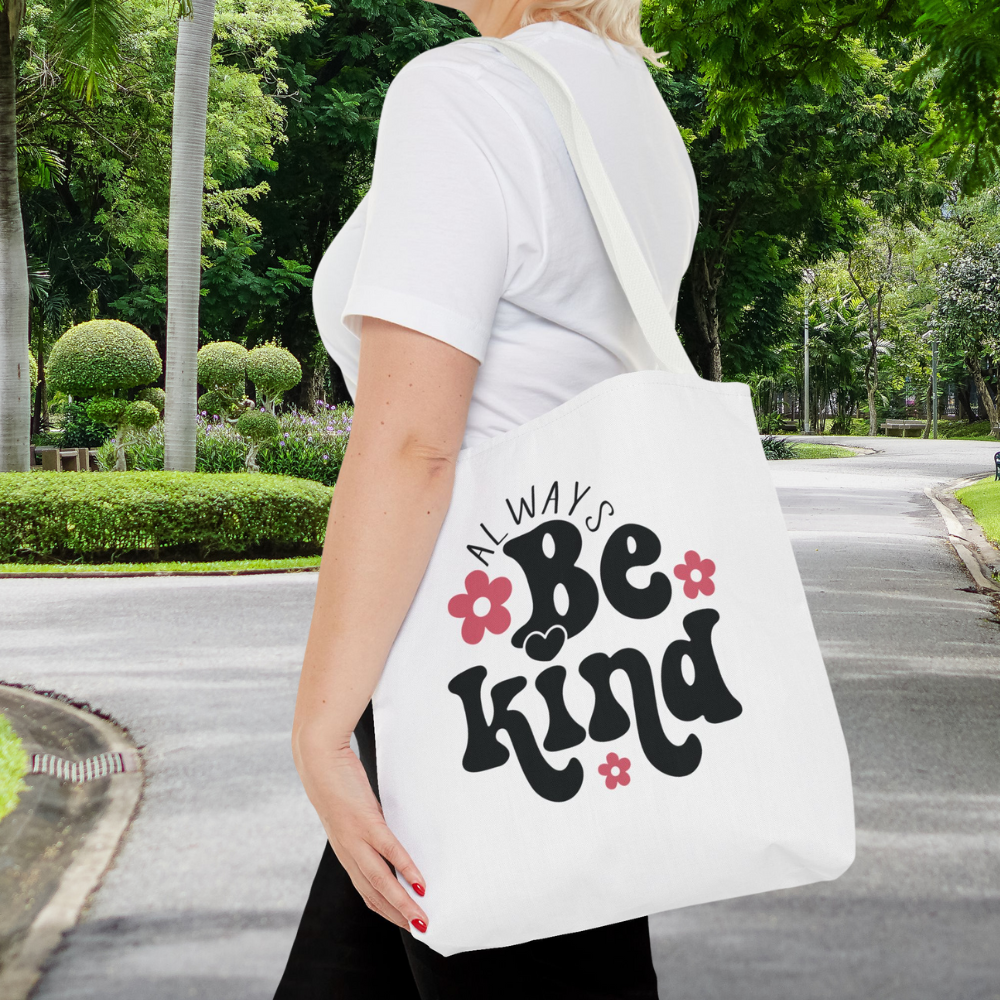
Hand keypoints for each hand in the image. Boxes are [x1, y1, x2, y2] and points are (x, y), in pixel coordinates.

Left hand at [295, 737, 428, 932]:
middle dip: (398, 916)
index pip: (367, 892)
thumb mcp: (352, 813)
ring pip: (380, 881)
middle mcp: (348, 851)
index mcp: (346, 851)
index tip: (407, 923)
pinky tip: (420, 883)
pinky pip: (389, 851)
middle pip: (374, 894)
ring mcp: (355, 838)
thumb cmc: (337, 783)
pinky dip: (406, 870)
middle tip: (422, 931)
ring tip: (423, 918)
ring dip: (403, 904)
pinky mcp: (365, 821)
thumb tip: (387, 838)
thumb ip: (367, 828)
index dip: (387, 910)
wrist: (318, 761)